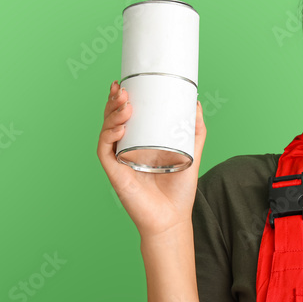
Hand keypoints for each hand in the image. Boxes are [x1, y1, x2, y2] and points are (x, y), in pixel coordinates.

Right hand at [96, 79, 206, 237]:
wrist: (173, 218)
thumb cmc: (179, 190)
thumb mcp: (192, 154)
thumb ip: (195, 131)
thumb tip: (197, 104)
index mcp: (139, 143)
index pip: (124, 116)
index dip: (120, 99)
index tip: (124, 83)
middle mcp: (125, 149)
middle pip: (112, 120)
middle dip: (114, 102)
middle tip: (123, 89)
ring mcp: (119, 161)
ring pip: (107, 131)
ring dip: (112, 115)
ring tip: (125, 103)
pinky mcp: (115, 173)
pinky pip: (105, 151)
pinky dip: (109, 136)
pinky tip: (120, 127)